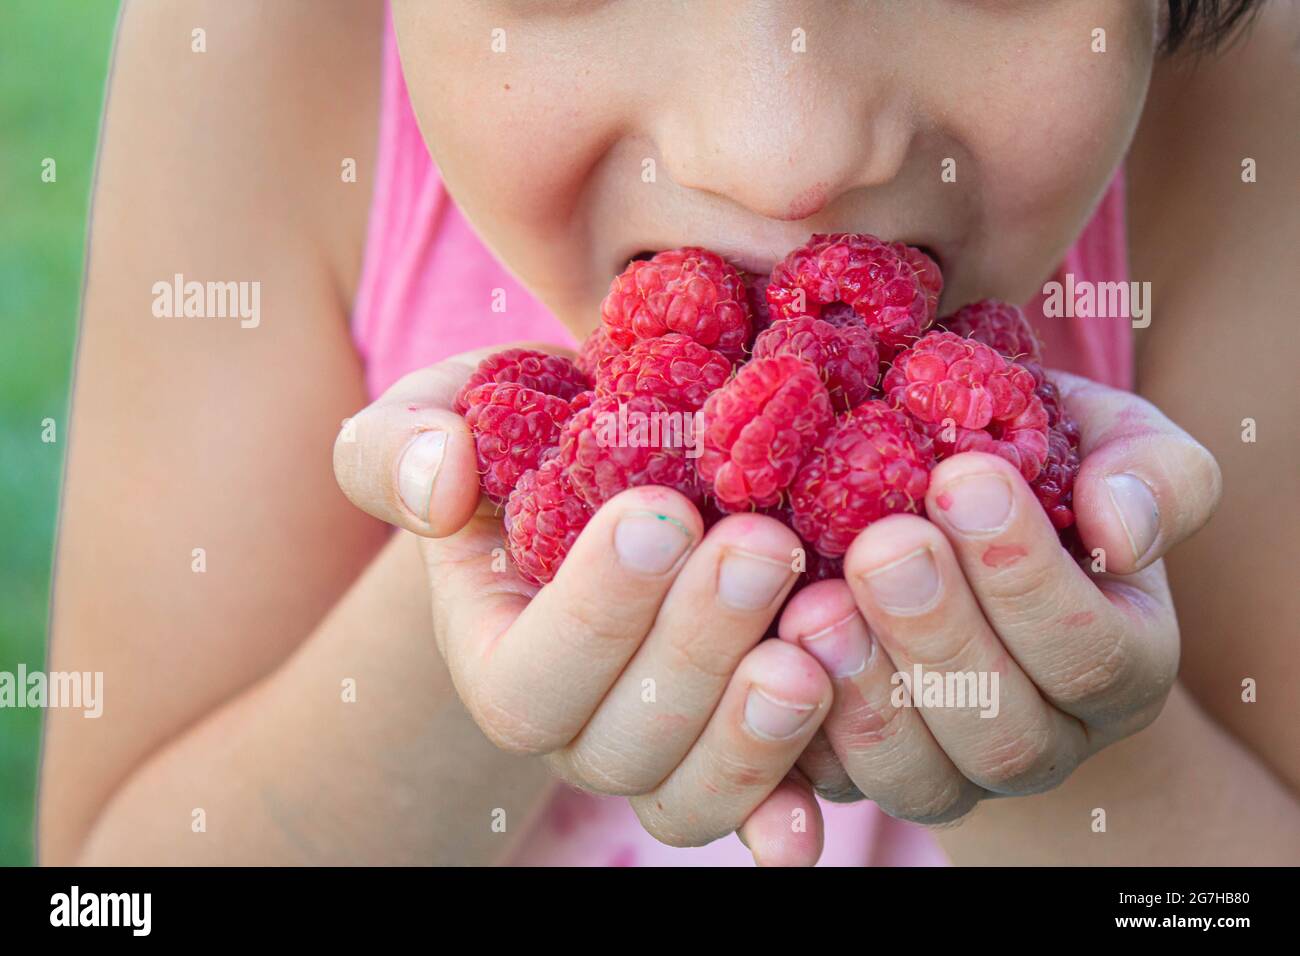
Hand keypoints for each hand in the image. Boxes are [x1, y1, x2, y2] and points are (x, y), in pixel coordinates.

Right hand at [333, 345, 832, 856]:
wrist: (608, 468)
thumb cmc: (523, 440)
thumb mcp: (444, 414)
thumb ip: (403, 445)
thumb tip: (439, 484)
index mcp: (495, 657)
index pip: (528, 678)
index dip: (595, 612)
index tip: (660, 513)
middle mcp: (575, 727)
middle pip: (621, 743)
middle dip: (695, 649)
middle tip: (761, 547)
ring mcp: (658, 753)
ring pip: (688, 793)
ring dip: (751, 734)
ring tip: (815, 642)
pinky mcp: (737, 752)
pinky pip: (760, 811)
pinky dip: (786, 818)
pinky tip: (813, 820)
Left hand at [754, 371, 1220, 832]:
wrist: (951, 534)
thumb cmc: (1040, 481)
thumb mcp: (1113, 449)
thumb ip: (1152, 475)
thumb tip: (1121, 526)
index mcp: (1120, 664)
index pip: (1091, 651)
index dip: (1026, 574)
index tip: (962, 478)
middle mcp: (1042, 739)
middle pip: (1003, 728)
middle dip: (937, 633)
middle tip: (882, 545)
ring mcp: (950, 773)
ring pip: (918, 775)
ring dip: (865, 692)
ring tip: (814, 604)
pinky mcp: (862, 778)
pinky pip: (830, 787)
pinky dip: (798, 733)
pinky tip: (765, 656)